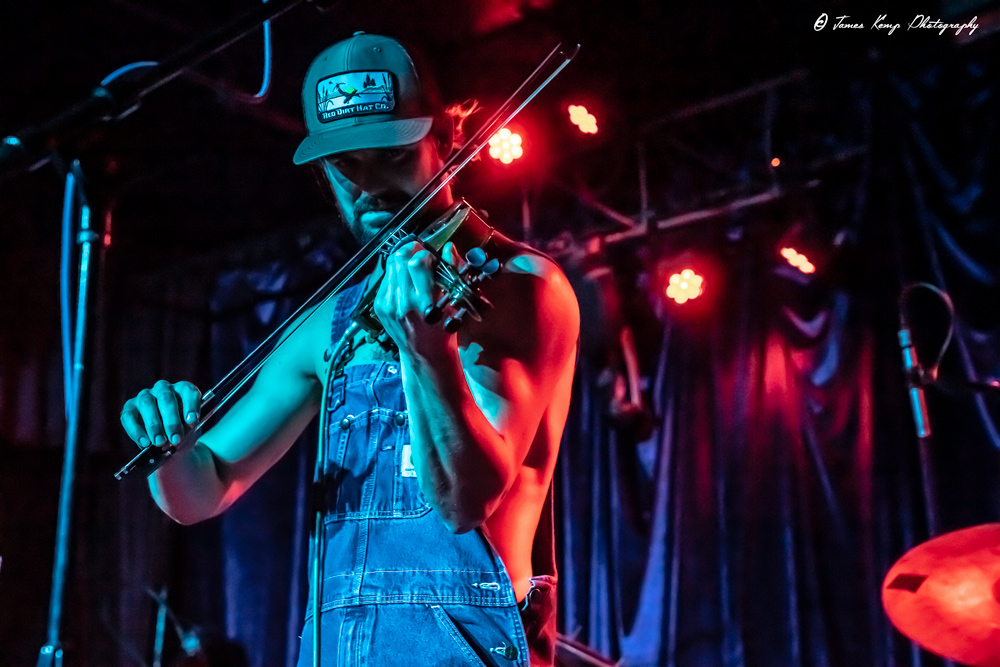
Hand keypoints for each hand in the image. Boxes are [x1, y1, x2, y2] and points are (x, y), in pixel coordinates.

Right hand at [120, 380, 201, 448]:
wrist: (170, 443)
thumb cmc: (183, 432)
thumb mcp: (189, 431)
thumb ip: (186, 430)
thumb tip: (176, 436)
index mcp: (183, 390)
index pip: (188, 391)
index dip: (190, 405)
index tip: (192, 420)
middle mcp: (163, 388)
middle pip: (166, 398)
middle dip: (171, 421)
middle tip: (175, 439)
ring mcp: (145, 395)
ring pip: (147, 404)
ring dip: (153, 425)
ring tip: (159, 442)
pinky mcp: (130, 407)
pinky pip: (129, 416)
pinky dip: (136, 430)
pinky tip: (144, 443)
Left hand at [374, 241, 463, 361]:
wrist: (424, 353)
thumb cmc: (444, 329)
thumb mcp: (455, 302)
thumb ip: (452, 271)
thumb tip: (448, 248)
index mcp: (424, 302)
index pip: (417, 263)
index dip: (426, 254)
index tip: (432, 257)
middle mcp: (402, 303)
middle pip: (399, 259)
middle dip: (411, 250)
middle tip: (420, 254)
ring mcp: (388, 304)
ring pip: (390, 265)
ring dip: (403, 259)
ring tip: (413, 265)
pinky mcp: (380, 306)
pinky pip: (386, 278)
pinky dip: (396, 273)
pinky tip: (406, 280)